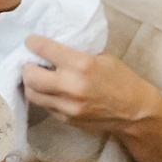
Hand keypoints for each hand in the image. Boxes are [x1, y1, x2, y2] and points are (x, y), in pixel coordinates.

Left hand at [18, 37, 161, 138]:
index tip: (31, 41)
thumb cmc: (121, 80)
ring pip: (32, 94)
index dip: (33, 43)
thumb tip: (53, 48)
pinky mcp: (66, 120)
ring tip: (37, 77)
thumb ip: (76, 53)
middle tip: (31, 63)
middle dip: (27, 67)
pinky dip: (43, 97)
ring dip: (32, 84)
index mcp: (81, 65)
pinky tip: (50, 91)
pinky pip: (44, 106)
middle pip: (30, 76)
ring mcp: (67, 106)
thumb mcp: (102, 58)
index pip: (44, 50)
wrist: (134, 112)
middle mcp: (71, 86)